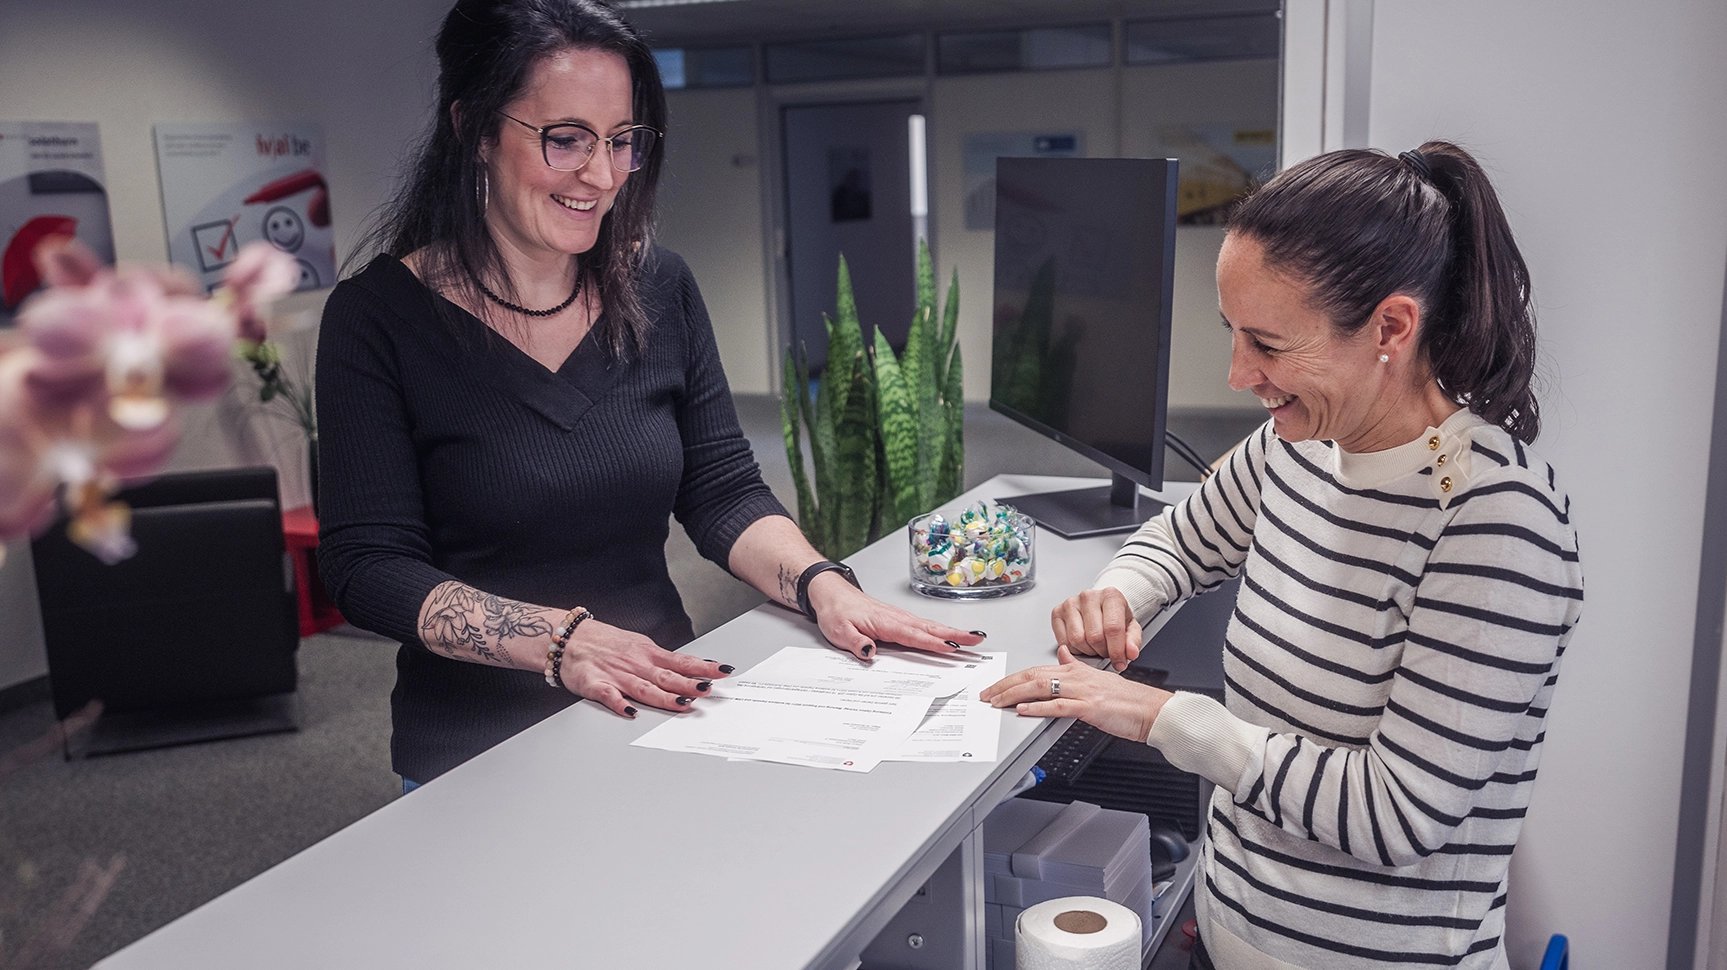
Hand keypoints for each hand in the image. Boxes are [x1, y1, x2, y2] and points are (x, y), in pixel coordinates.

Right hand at [559, 619, 731, 716]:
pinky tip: (631, 712)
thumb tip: (689, 668)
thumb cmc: (604, 642)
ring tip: (683, 703)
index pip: (681, 661)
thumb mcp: (637, 645)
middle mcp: (635, 664)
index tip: (723, 671)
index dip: (703, 667)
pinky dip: (619, 704)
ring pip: (644, 688)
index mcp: (647, 653)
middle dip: (689, 684)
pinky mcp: (595, 684)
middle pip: (667, 677)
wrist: (568, 637)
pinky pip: (608, 696)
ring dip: (664, 696)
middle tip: (709, 690)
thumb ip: (660, 660)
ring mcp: (616, 675)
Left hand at [806, 571, 987, 661]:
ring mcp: (899, 617)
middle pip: (931, 629)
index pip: (914, 636)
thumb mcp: (840, 632)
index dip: (934, 643)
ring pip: (930, 626)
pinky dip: (939, 630)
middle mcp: (897, 618)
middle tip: (977, 640)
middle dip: (956, 635)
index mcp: (885, 622)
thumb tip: (870, 652)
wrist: (831, 593)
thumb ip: (856, 643)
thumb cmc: (836, 611)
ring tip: (972, 638)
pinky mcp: (898, 618)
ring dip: (952, 632)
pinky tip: (948, 635)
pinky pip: (923, 626)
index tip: (952, 648)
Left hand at [979, 646, 1170, 742]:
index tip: (997, 686)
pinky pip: (1058, 705)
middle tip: (987, 694)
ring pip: (1041, 688)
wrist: (1149, 709)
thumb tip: (1062, 654)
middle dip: (1005, 685)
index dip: (1014, 677)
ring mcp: (1082, 691)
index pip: (1037, 670)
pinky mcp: (1089, 707)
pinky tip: (1023, 710)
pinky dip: (1038, 707)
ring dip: (1014, 695)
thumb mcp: (1098, 677)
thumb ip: (1077, 666)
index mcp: (1076, 670)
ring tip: (997, 702)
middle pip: (1032, 676)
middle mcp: (1076, 676)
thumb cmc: (1126, 699)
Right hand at [1050, 587, 1142, 671]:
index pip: (1113, 628)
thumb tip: (1131, 653)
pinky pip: (1064, 642)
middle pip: (1094, 637)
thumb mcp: (1131, 628)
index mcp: (1111, 596)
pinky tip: (1083, 643)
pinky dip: (1074, 649)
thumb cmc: (1114, 617)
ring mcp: (1071, 603)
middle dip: (1102, 651)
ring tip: (1095, 647)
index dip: (1116, 651)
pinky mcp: (1057, 612)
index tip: (1119, 663)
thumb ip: (1133, 641)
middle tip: (1106, 651)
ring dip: (1088, 651)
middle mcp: (1089, 596)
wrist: (1101, 606)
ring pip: (1077, 640)